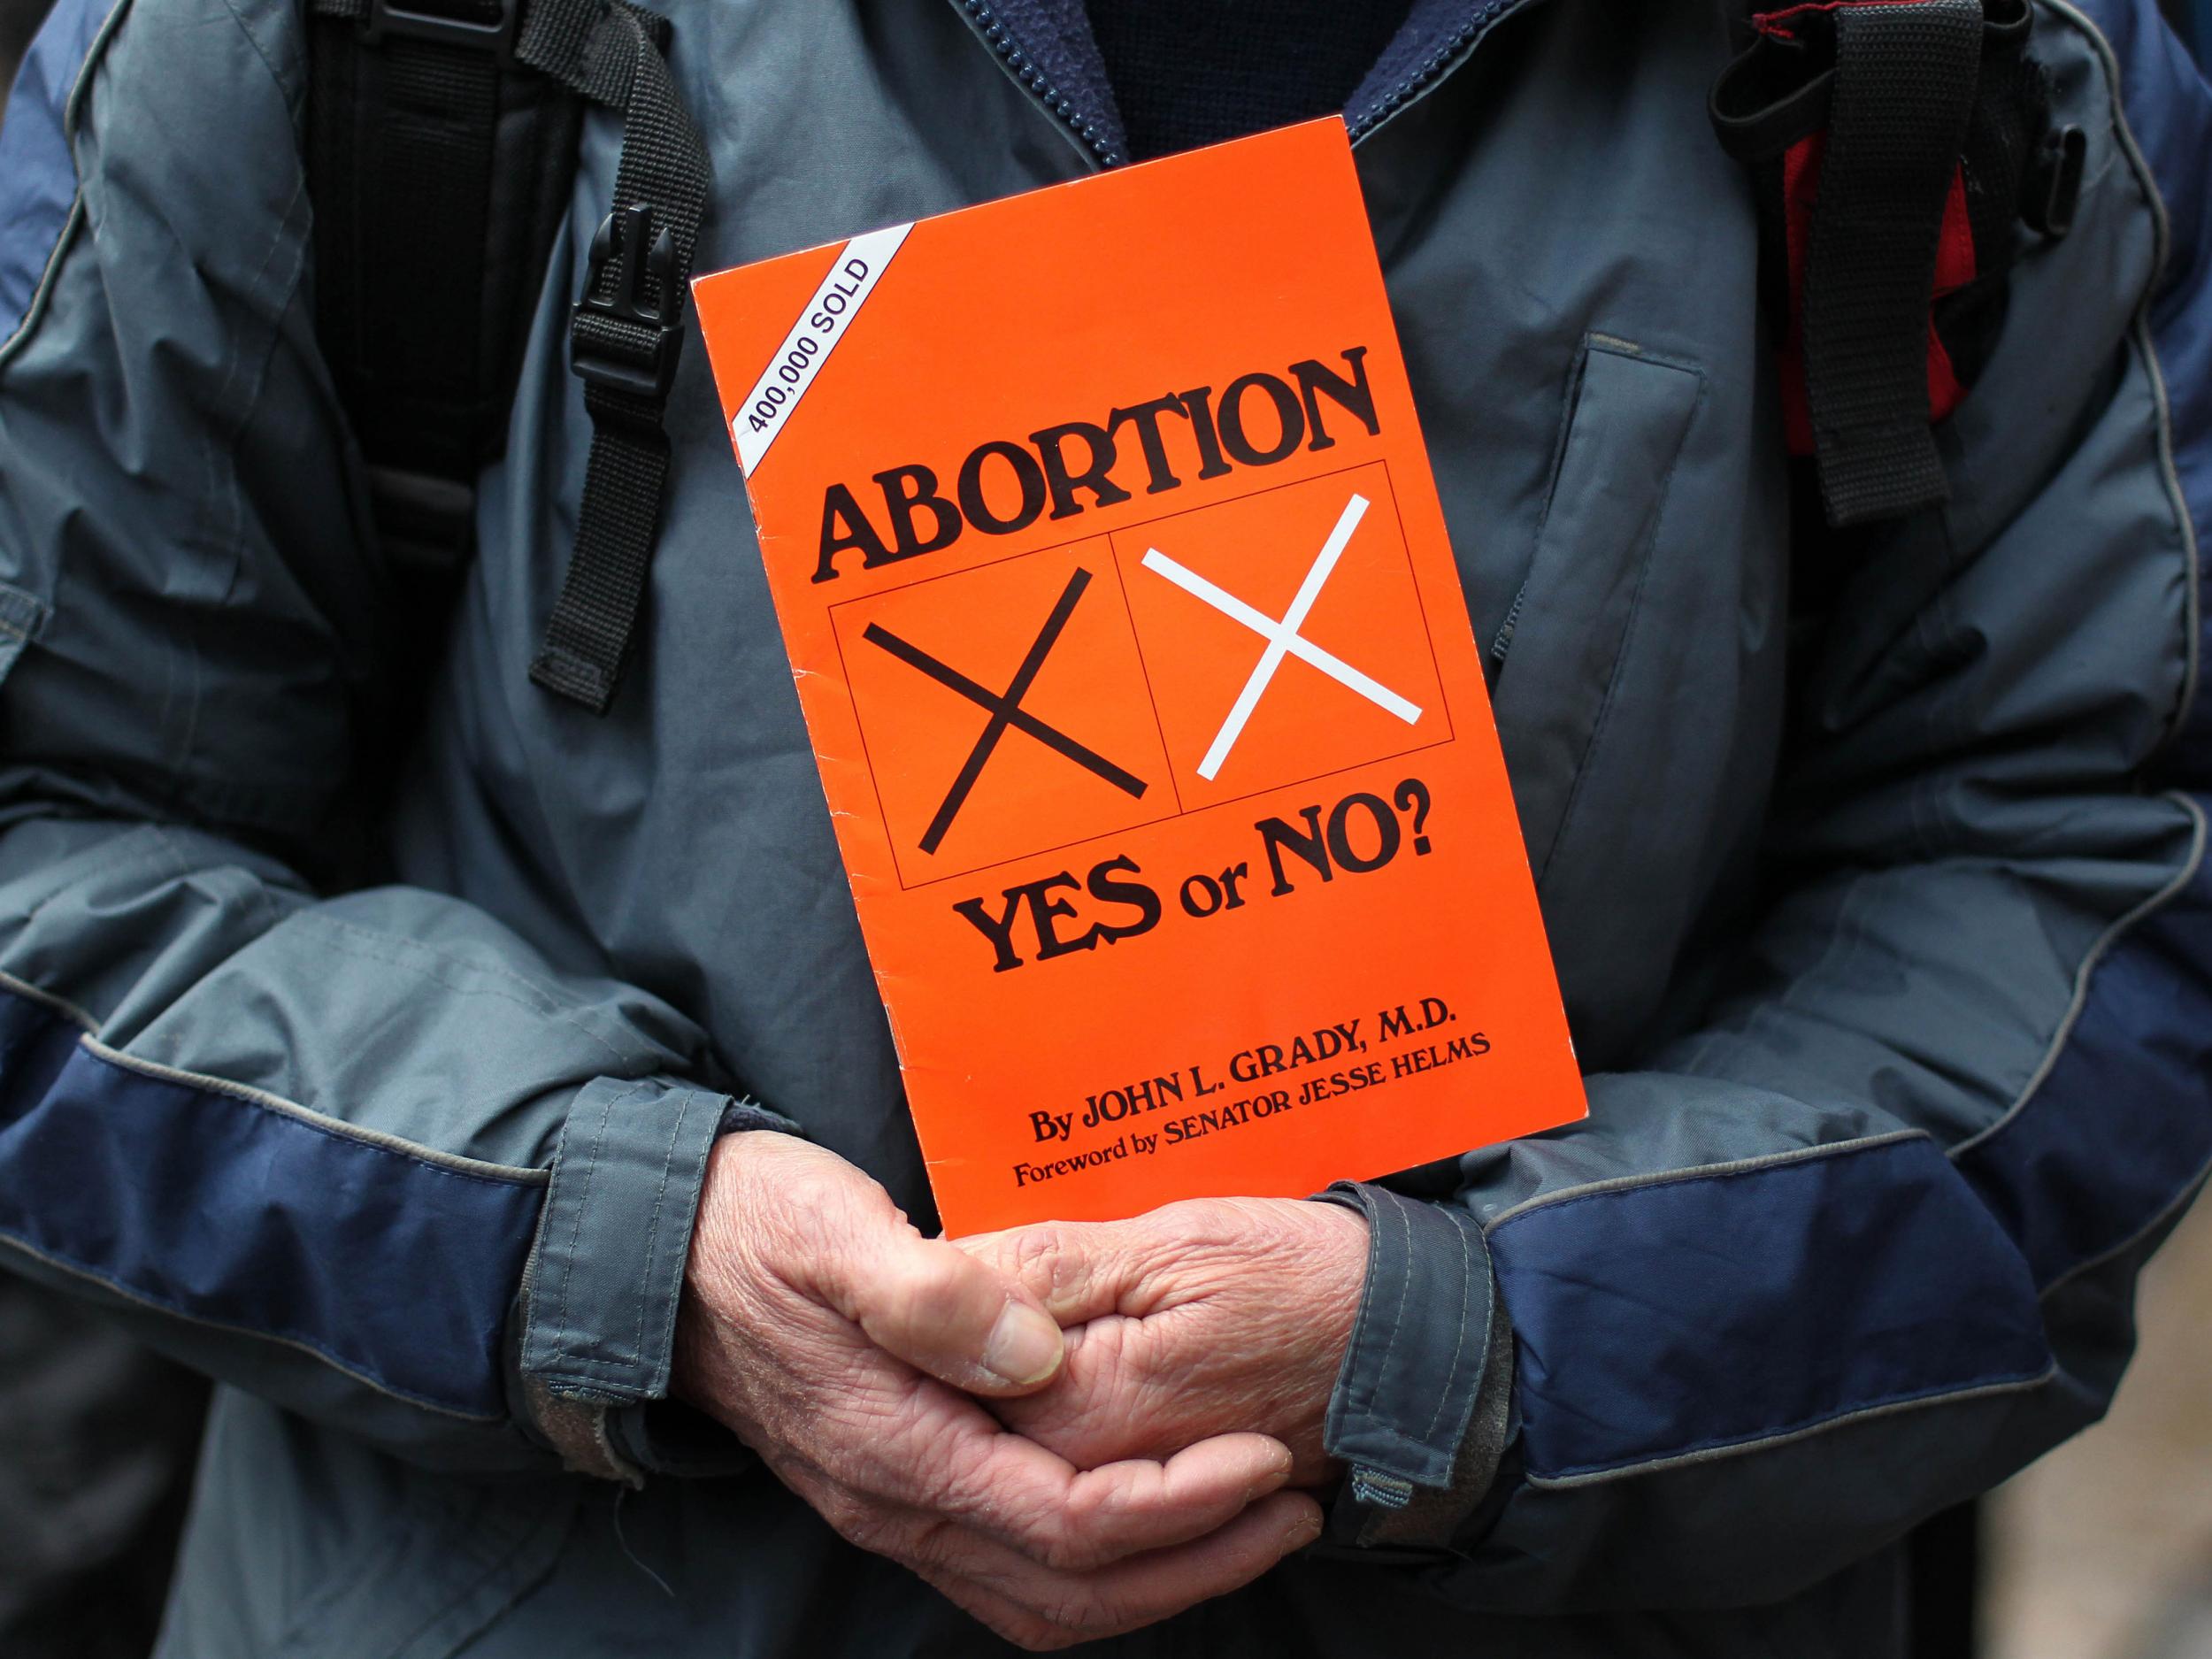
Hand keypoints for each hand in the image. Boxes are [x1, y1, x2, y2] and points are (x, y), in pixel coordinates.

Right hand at [674, 1134, 1322, 1648]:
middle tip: (1294, 1508)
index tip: (1263, 1459)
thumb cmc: (758, 1229)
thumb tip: (1034, 1354)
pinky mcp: (898, 1492)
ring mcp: (894, 1509)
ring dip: (1157, 1579)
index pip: (1068, 1520)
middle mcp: (898, 1505)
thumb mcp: (837, 1232)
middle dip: (1198, 1560)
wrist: (661, 1259)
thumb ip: (934, 1296)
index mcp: (898, 1447)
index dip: (1179, 1503)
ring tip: (1249, 1526)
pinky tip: (1146, 1526)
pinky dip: (1094, 1573)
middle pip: (1072, 1589)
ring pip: (1044, 1600)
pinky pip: (1011, 1575)